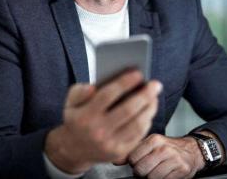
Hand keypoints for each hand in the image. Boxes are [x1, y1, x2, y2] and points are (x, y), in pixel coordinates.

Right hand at [44, 70, 162, 173]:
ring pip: (137, 124)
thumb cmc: (77, 120)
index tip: (139, 73)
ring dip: (150, 108)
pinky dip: (147, 121)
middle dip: (145, 95)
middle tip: (155, 84)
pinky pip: (138, 136)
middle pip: (128, 110)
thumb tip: (92, 87)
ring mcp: (110, 144)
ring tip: (154, 96)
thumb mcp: (70, 103)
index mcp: (85, 116)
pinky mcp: (119, 153)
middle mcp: (98, 131)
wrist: (74, 150)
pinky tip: (149, 111)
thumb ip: (79, 91)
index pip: (108, 95)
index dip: (125, 83)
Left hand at [126, 134, 204, 178]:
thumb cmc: (168, 149)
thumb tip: (115, 159)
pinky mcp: (182, 170)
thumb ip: (133, 151)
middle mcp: (164, 148)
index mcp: (154, 140)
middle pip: (140, 169)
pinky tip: (166, 173)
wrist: (192, 151)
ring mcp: (174, 159)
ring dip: (152, 178)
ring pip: (151, 178)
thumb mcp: (151, 145)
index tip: (139, 162)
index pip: (132, 158)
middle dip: (142, 173)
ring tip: (158, 171)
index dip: (134, 164)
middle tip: (148, 169)